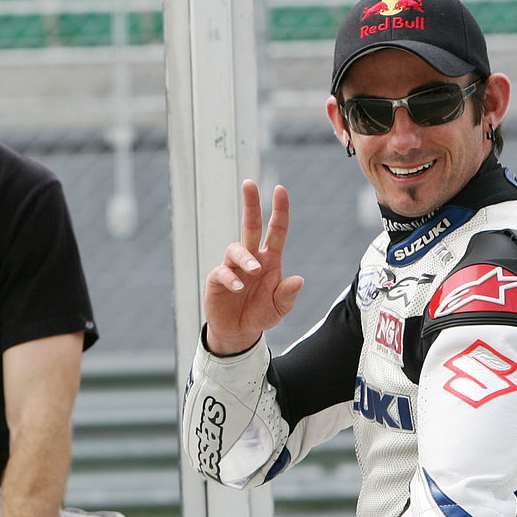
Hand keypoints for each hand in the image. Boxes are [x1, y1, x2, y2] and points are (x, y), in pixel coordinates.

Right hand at [203, 180, 303, 355]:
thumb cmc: (261, 314)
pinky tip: (238, 288)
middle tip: (249, 184)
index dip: (279, 210)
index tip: (279, 190)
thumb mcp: (280, 308)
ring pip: (236, 248)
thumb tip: (298, 280)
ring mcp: (233, 267)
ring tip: (252, 270)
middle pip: (250, 225)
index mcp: (270, 259)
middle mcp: (252, 258)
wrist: (239, 332)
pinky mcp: (217, 279)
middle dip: (250, 204)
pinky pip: (223, 272)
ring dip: (245, 257)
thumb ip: (288, 294)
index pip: (276, 230)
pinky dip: (231, 278)